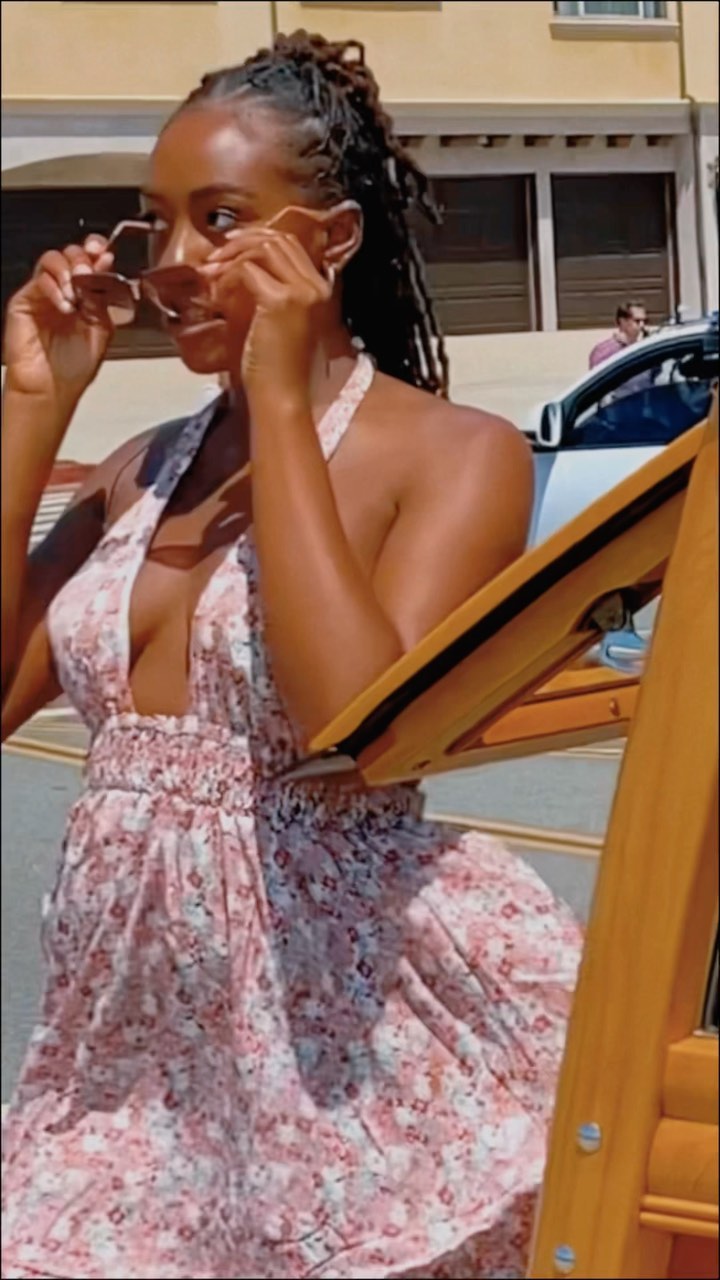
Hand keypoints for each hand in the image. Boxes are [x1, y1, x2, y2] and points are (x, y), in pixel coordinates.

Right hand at [3, 236, 116, 408]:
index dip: (97, 250)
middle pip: (71, 253)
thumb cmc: (74, 367)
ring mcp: (44, 294)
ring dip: (67, 270)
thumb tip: (106, 266)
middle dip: (82, 258)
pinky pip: (38, 279)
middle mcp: (65, 290)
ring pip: (52, 259)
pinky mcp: (24, 300)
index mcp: (86, 295)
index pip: (90, 260)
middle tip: (88, 273)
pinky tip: (65, 307)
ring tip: (76, 294)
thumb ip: (104, 297)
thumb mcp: (102, 329)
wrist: (53, 389)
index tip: (104, 253)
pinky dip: (54, 287)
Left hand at [200, 228, 331, 409]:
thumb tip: (245, 272)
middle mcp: (316, 286)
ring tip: (211, 273)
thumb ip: (274, 296)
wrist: (283, 399)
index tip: (230, 251)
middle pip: (278, 239)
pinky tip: (218, 297)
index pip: (290, 246)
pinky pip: (248, 270)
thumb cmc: (279, 371)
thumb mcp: (281, 324)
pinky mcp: (281, 301)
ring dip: (232, 255)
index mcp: (320, 290)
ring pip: (264, 247)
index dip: (257, 241)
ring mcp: (301, 292)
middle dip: (241, 241)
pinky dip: (227, 278)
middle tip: (215, 256)